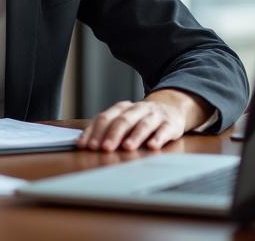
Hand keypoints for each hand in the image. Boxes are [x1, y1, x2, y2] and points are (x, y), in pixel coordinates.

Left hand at [77, 89, 209, 151]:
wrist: (171, 108)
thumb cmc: (140, 119)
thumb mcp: (123, 120)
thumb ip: (106, 129)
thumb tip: (83, 143)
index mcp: (122, 107)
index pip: (104, 118)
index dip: (95, 132)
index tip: (86, 145)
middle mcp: (137, 109)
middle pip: (122, 120)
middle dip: (112, 134)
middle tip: (104, 148)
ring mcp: (154, 115)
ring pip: (143, 124)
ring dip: (135, 136)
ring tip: (127, 147)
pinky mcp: (170, 124)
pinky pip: (164, 130)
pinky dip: (158, 138)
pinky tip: (152, 146)